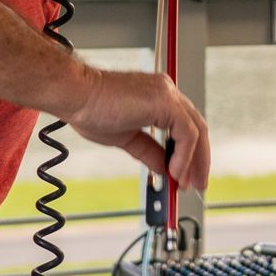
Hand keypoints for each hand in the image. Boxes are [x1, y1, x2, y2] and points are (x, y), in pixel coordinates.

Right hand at [62, 68, 209, 191]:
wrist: (76, 95)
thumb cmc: (92, 110)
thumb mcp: (127, 138)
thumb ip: (149, 151)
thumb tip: (164, 167)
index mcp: (158, 97)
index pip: (185, 126)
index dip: (189, 153)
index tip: (185, 175)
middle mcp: (167, 91)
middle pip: (196, 128)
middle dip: (199, 160)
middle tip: (196, 184)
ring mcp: (167, 94)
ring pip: (196, 130)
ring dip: (194, 161)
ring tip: (184, 183)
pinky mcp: (165, 101)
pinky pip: (187, 132)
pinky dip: (184, 155)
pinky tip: (174, 172)